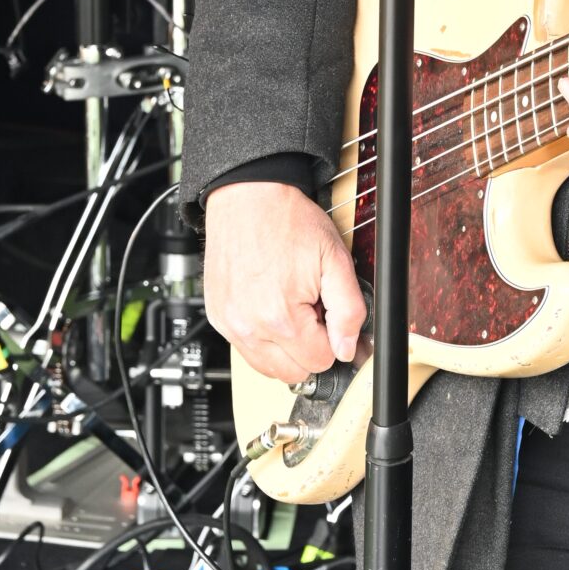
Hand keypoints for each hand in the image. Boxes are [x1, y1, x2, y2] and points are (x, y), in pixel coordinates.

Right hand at [202, 180, 365, 382]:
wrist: (249, 198)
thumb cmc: (288, 221)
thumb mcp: (335, 259)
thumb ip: (349, 310)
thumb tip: (350, 348)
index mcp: (281, 316)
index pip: (320, 361)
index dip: (332, 338)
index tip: (328, 313)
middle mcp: (249, 327)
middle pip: (294, 371)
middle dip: (311, 346)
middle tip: (312, 309)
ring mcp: (230, 325)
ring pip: (269, 368)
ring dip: (287, 348)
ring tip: (292, 308)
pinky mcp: (219, 318)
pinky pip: (246, 350)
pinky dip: (264, 339)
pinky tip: (272, 308)